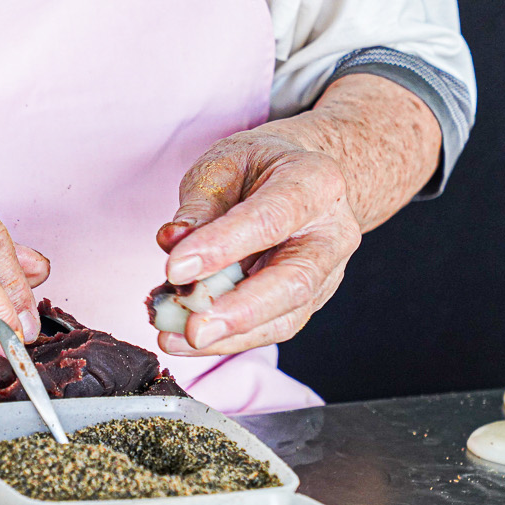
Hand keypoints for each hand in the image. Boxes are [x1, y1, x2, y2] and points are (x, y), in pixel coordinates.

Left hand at [154, 74, 441, 356]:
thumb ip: (200, 203)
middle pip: (294, 282)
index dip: (222, 247)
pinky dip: (226, 340)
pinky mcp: (308, 302)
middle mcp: (333, 234)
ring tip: (174, 339)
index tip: (175, 269)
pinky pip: (270, 329)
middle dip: (240, 311)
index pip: (271, 219)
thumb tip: (172, 241)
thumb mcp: (225, 163)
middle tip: (193, 329)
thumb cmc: (259, 166)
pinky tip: (184, 340)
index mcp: (316, 183)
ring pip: (285, 317)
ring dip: (227, 336)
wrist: (300, 178)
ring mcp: (326, 274)